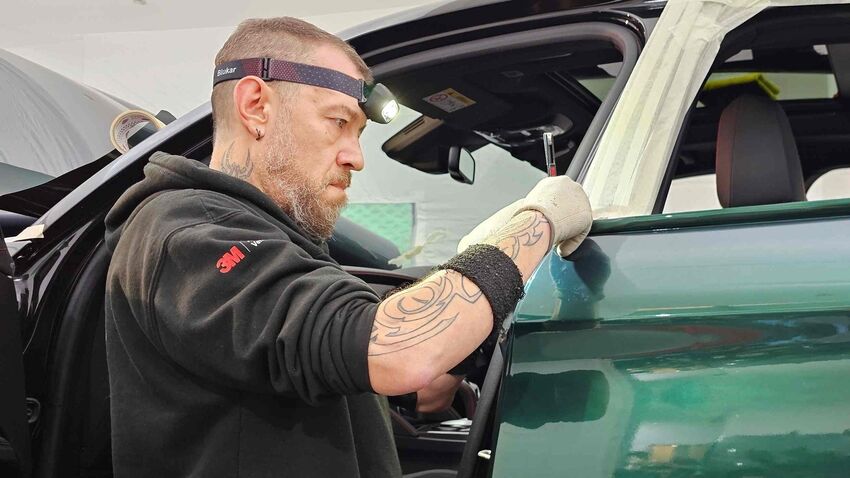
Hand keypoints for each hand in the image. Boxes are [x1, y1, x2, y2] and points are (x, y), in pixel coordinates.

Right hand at [458, 177, 591, 256]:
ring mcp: (578, 196)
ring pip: (575, 217)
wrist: (535, 224)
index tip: (546, 226)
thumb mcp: (499, 223)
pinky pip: (582, 228)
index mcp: (547, 184)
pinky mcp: (587, 211)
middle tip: (554, 236)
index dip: (550, 213)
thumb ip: (485, 233)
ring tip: (559, 243)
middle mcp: (564, 185)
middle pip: (566, 205)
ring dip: (568, 231)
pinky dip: (575, 239)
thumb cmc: (519, 223)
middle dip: (561, 221)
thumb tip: (465, 245)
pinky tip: (566, 248)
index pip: (553, 197)